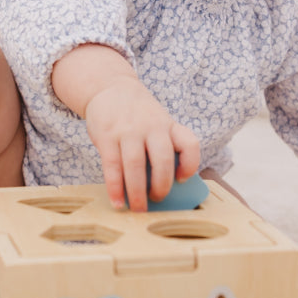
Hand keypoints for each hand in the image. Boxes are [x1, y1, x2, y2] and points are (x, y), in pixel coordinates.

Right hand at [83, 76, 200, 210]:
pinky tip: (117, 202)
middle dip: (161, 186)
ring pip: (135, 165)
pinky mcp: (107, 136)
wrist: (110, 88)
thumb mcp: (157, 122)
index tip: (182, 179)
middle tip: (157, 200)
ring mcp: (128, 131)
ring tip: (138, 208)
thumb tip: (159, 188)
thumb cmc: (138, 115)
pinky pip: (112, 166)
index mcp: (168, 125)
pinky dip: (115, 188)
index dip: (190, 164)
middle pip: (162, 159)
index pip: (189, 143)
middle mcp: (151, 127)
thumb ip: (162, 147)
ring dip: (137, 192)